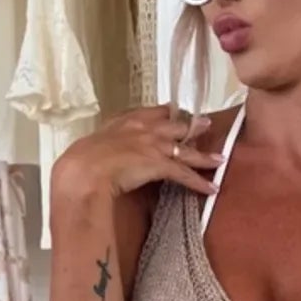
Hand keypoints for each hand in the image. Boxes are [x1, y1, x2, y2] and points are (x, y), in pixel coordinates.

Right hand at [51, 105, 223, 203]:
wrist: (84, 170)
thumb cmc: (81, 162)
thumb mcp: (91, 147)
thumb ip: (103, 146)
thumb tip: (102, 155)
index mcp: (124, 122)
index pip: (150, 112)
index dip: (164, 113)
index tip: (173, 112)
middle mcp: (142, 129)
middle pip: (174, 125)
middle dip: (191, 125)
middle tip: (206, 124)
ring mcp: (153, 145)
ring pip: (185, 150)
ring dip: (204, 156)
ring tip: (219, 159)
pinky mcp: (159, 164)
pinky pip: (184, 173)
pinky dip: (199, 182)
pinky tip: (212, 188)